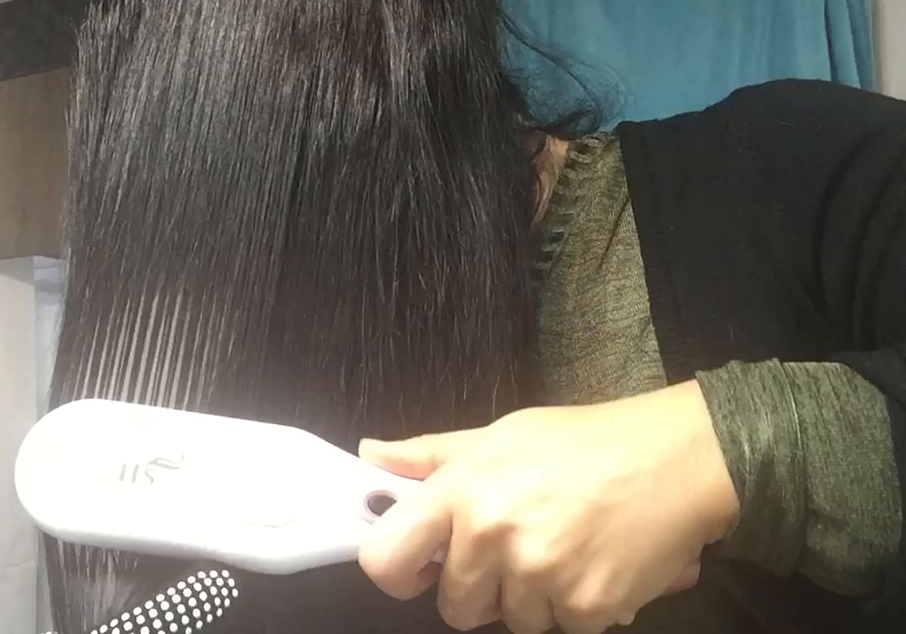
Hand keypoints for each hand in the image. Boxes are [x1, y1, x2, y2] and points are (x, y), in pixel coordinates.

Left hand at [357, 380, 739, 633]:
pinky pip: (559, 628)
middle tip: (514, 548)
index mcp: (461, 490)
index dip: (396, 569)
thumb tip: (370, 456)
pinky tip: (593, 564)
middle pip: (452, 606)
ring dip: (530, 598)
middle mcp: (491, 536)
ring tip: (561, 547)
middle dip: (478, 587)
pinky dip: (575, 607)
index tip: (417, 567)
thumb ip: (430, 455)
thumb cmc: (586, 443)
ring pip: (508, 621)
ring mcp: (538, 576)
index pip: (385, 559)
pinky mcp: (584, 608)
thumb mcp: (499, 435)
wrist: (679, 460)